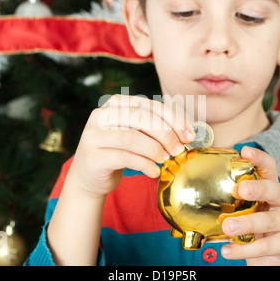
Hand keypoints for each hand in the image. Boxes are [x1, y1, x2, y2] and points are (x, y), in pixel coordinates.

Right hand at [68, 94, 194, 198]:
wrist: (90, 176)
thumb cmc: (119, 152)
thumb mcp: (137, 134)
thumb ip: (156, 128)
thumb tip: (189, 132)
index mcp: (115, 104)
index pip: (149, 105)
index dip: (173, 118)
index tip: (189, 135)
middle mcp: (101, 115)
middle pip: (141, 118)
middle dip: (166, 134)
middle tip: (179, 150)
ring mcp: (93, 135)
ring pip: (132, 138)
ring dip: (155, 150)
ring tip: (165, 160)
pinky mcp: (92, 157)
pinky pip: (124, 157)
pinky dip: (144, 164)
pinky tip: (153, 171)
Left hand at [221, 146, 279, 265]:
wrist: (271, 258)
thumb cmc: (254, 228)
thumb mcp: (245, 209)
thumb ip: (232, 198)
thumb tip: (200, 185)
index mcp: (272, 189)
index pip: (269, 168)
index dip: (259, 158)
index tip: (245, 150)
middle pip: (273, 190)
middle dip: (258, 188)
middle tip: (240, 190)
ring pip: (268, 221)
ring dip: (246, 223)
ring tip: (227, 227)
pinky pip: (265, 246)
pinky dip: (244, 250)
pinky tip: (227, 251)